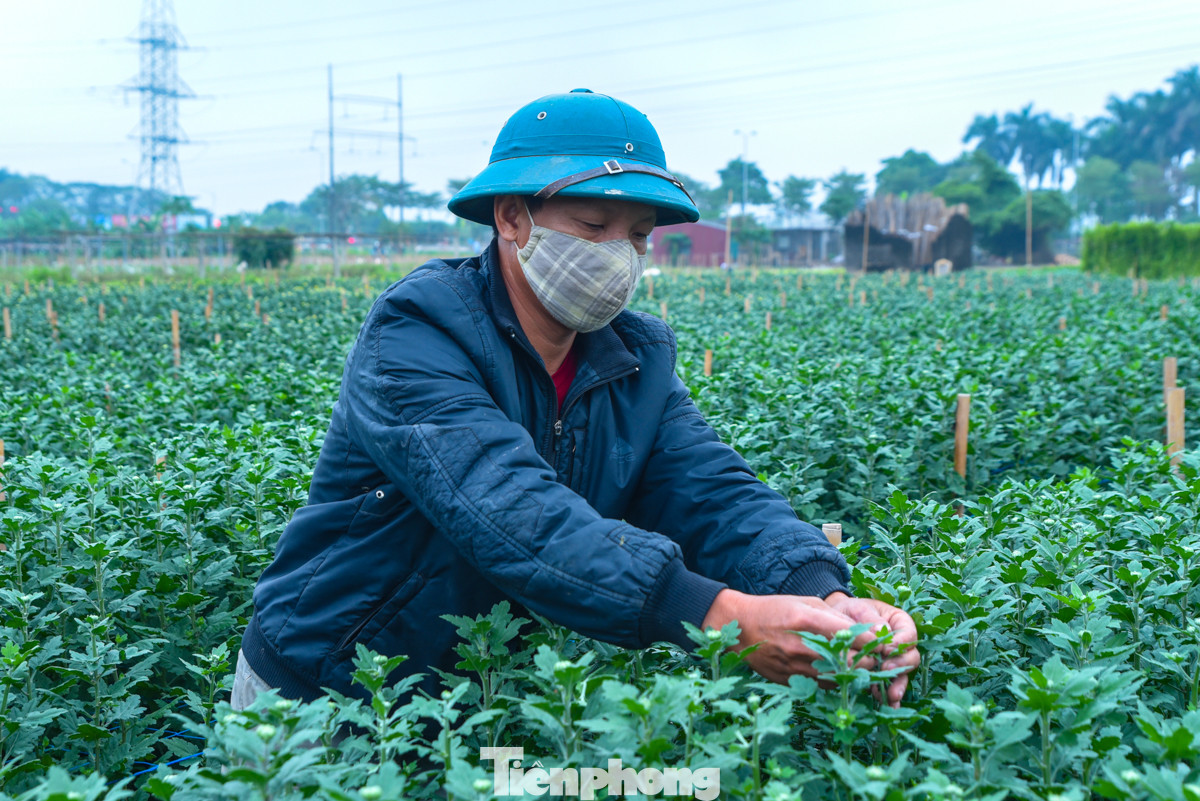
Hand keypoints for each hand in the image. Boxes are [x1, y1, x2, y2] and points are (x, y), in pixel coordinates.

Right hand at [701, 589, 882, 684]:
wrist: (740, 626)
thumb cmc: (775, 609)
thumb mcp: (807, 602)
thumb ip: (836, 616)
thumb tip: (865, 630)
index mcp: (809, 620)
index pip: (854, 636)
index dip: (874, 643)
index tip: (883, 645)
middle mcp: (804, 646)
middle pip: (850, 662)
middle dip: (867, 662)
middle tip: (876, 660)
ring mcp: (796, 666)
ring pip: (839, 678)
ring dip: (853, 675)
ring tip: (861, 669)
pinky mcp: (790, 680)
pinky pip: (822, 686)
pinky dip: (835, 682)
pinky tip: (839, 675)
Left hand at [823, 592, 920, 708]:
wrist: (836, 620)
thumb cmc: (851, 610)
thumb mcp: (859, 608)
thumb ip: (871, 619)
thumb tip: (882, 632)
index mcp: (900, 624)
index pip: (909, 635)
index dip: (901, 644)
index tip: (888, 650)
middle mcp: (900, 644)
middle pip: (910, 657)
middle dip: (900, 666)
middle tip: (886, 670)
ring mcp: (891, 660)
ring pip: (901, 674)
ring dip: (897, 685)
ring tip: (891, 696)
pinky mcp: (880, 673)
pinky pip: (886, 684)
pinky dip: (885, 694)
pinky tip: (884, 703)